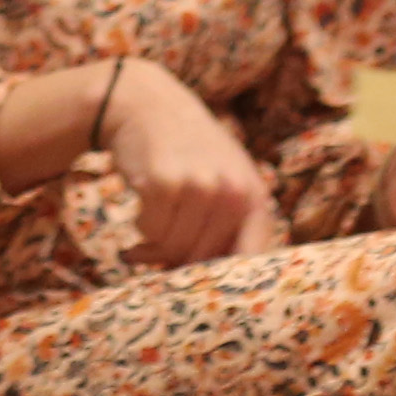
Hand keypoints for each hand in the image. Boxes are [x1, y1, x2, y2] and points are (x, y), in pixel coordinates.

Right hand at [94, 59, 278, 270]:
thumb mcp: (223, 179)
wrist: (147, 103)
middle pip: (202, 259)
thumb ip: (228, 227)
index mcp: (255, 196)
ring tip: (147, 225)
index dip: (224, 282)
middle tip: (156, 251)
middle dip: (176, 261)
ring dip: (154, 244)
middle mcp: (233, 192)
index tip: (203, 292)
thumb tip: (211, 289)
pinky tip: (141, 203)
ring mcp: (200, 187)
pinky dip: (140, 225)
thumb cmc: (186, 150)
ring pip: (173, 248)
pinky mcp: (165, 183)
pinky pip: (149, 231)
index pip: (250, 260)